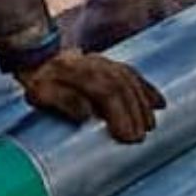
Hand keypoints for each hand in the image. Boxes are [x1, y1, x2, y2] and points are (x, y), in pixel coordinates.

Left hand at [16, 48, 166, 145]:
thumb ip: (62, 101)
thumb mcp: (39, 94)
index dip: (119, 113)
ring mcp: (103, 61)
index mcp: (75, 70)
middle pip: (121, 85)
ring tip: (150, 126)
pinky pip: (133, 74)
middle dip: (134, 112)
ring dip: (143, 103)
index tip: (128, 137)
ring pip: (130, 79)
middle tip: (141, 137)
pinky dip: (147, 89)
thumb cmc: (38, 83)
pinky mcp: (110, 64)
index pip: (105, 90)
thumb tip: (86, 115)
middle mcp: (92, 62)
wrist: (35, 58)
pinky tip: (159, 104)